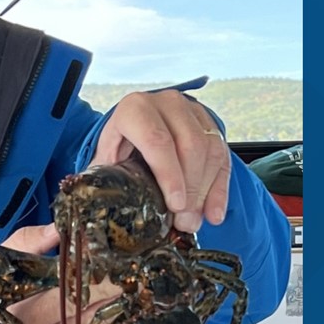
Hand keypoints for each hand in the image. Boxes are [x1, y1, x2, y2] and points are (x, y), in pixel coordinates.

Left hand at [94, 90, 230, 232]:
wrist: (137, 124)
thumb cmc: (120, 143)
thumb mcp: (106, 155)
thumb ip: (105, 176)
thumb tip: (101, 207)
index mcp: (135, 108)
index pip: (157, 140)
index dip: (169, 175)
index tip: (175, 205)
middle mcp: (166, 103)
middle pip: (189, 146)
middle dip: (191, 189)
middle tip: (185, 220)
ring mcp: (191, 111)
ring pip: (209, 151)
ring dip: (206, 192)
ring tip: (194, 220)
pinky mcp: (209, 123)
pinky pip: (222, 156)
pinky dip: (220, 189)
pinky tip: (213, 213)